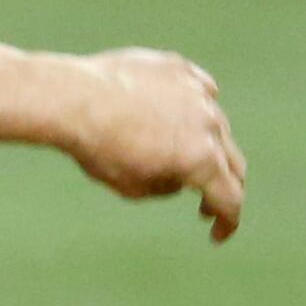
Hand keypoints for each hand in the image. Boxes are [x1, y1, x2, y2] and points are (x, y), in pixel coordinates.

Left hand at [66, 49, 248, 241]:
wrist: (72, 97)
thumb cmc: (98, 148)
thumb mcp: (134, 188)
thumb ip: (168, 186)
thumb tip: (181, 174)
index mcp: (202, 160)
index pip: (231, 199)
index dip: (227, 223)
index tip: (215, 236)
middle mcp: (209, 124)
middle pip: (232, 163)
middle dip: (221, 188)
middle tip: (204, 205)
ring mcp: (197, 92)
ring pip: (217, 125)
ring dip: (207, 148)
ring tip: (184, 158)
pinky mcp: (179, 68)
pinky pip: (201, 91)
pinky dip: (196, 109)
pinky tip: (182, 116)